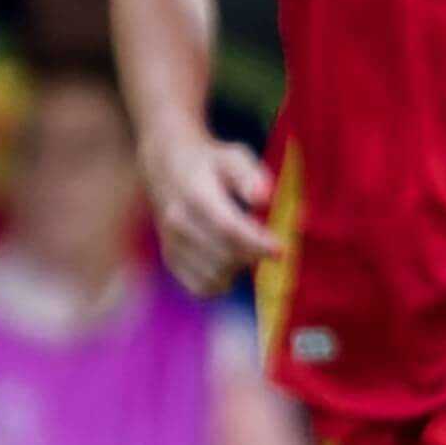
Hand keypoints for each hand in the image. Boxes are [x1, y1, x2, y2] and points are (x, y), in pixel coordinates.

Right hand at [142, 129, 279, 296]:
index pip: (227, 227)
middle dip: (253, 256)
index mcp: (195, 194)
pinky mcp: (171, 261)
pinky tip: (230, 264)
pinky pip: (201, 288)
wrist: (165, 169)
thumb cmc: (209, 163)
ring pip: (214, 276)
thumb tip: (265, 199)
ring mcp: (172, 245)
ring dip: (239, 269)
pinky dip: (222, 283)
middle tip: (268, 245)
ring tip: (246, 249)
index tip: (280, 250)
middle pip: (223, 255)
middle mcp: (178, 222)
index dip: (256, 243)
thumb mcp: (232, 156)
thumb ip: (250, 175)